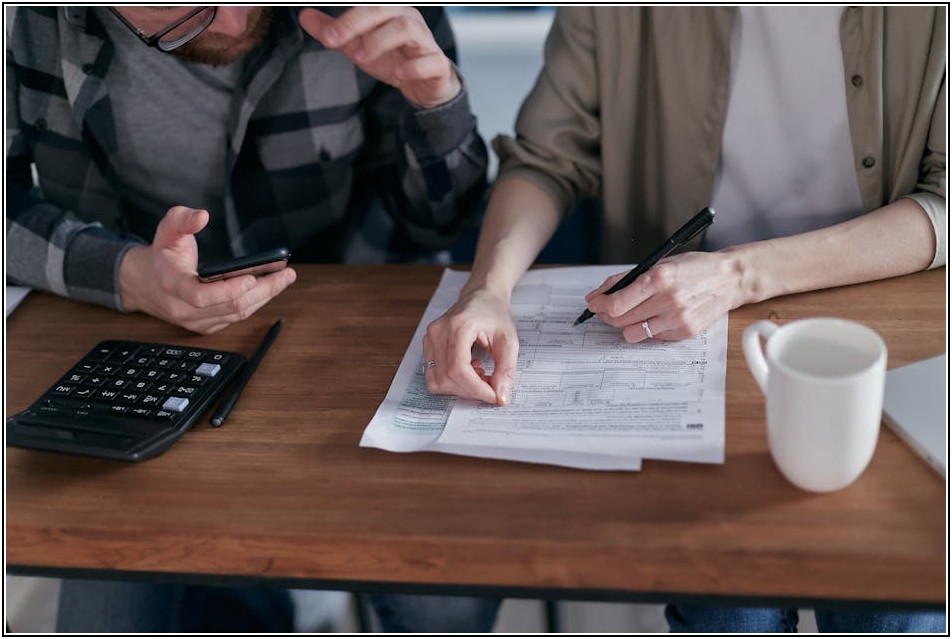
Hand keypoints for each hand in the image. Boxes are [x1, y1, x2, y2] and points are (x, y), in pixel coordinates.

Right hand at [118, 206, 296, 333]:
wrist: (145, 285)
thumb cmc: (161, 256)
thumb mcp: (165, 231)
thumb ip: (181, 219)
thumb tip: (202, 216)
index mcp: (172, 286)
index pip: (201, 296)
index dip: (229, 289)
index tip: (252, 277)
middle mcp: (184, 309)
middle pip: (230, 306)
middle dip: (263, 290)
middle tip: (286, 274)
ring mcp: (196, 321)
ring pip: (237, 314)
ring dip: (265, 297)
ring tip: (284, 278)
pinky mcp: (207, 326)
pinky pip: (236, 317)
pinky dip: (255, 303)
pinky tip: (269, 288)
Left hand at [298, 7, 460, 107]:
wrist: (424, 84)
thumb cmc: (392, 57)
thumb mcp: (357, 44)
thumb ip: (334, 31)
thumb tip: (303, 15)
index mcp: (388, 11)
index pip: (365, 4)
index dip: (348, 12)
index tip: (327, 27)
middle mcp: (408, 19)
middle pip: (382, 9)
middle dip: (354, 23)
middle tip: (331, 39)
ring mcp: (425, 41)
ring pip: (406, 28)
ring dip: (379, 40)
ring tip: (359, 56)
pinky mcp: (437, 64)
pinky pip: (430, 60)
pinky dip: (414, 66)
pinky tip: (398, 73)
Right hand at [423, 289, 517, 404]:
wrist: (482, 296)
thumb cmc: (494, 313)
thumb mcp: (509, 340)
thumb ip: (506, 369)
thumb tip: (500, 397)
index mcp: (458, 326)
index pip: (458, 369)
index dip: (476, 389)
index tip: (494, 396)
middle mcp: (438, 332)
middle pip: (446, 378)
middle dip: (470, 391)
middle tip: (490, 386)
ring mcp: (429, 338)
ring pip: (436, 381)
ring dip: (459, 388)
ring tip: (479, 375)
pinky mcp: (427, 345)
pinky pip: (433, 375)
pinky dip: (451, 381)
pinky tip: (468, 370)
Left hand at [585, 251, 746, 342]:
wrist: (729, 279)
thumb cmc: (693, 268)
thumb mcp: (660, 263)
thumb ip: (628, 279)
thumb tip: (600, 294)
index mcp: (658, 278)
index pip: (616, 303)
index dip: (599, 305)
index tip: (594, 303)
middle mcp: (667, 301)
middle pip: (620, 320)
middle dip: (607, 315)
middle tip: (606, 309)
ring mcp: (677, 319)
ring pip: (632, 334)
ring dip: (626, 325)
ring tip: (632, 314)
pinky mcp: (685, 333)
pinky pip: (652, 338)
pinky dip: (648, 329)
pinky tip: (656, 317)